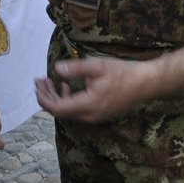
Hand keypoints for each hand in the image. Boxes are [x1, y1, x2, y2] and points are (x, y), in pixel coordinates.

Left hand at [35, 57, 154, 122]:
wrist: (146, 83)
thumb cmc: (123, 73)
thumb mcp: (97, 66)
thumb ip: (76, 69)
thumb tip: (56, 68)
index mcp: (88, 105)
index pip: (57, 108)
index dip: (44, 98)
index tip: (37, 83)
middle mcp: (89, 115)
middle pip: (60, 111)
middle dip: (47, 96)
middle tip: (39, 81)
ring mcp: (95, 116)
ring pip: (68, 111)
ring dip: (56, 97)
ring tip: (49, 81)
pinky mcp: (99, 113)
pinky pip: (77, 110)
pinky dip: (67, 99)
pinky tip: (66, 86)